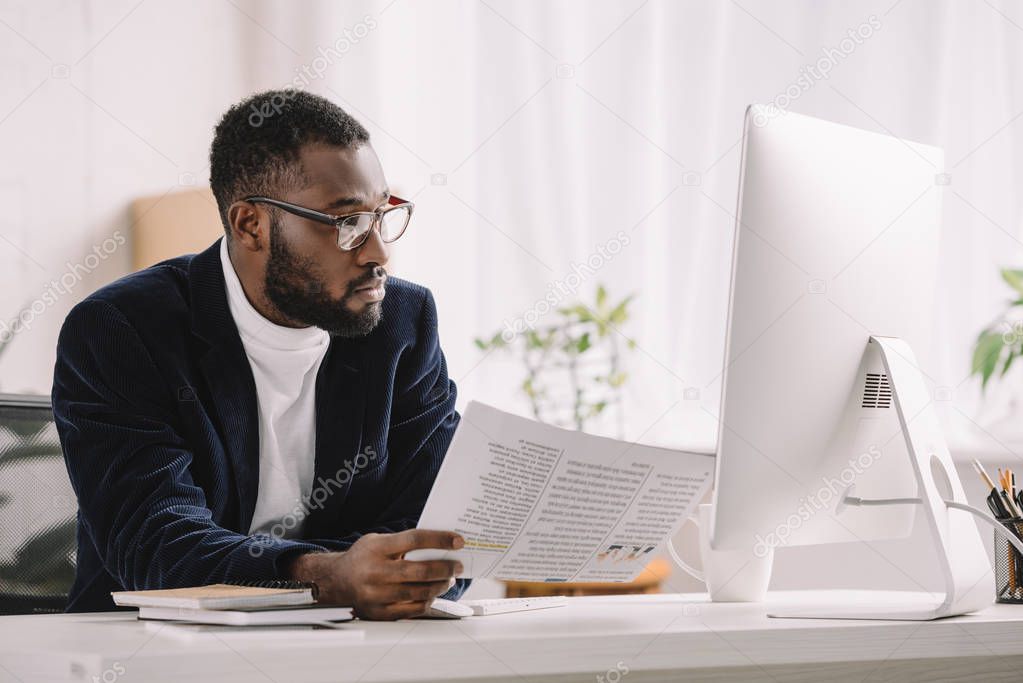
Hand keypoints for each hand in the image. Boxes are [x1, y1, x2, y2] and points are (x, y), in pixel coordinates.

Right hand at [287, 529, 463, 619]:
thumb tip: (440, 544)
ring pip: (419, 592)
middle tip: (457, 565)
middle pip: (420, 570)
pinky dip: (427, 601)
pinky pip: (412, 609)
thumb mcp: (378, 541)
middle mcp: (375, 571)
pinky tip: (433, 594)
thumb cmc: (363, 558)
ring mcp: (376, 594)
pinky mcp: (379, 612)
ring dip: (440, 586)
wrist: (336, 581)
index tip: (458, 541)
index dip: (440, 540)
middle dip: (446, 567)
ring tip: (448, 580)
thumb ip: (404, 541)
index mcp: (377, 548)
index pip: (415, 540)